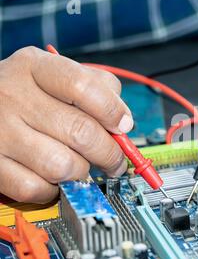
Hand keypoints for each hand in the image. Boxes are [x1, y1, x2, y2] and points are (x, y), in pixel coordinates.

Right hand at [0, 47, 132, 202]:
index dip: (112, 111)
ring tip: (81, 167)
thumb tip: (123, 119)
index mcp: (34, 67)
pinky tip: (53, 177)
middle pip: (81, 132)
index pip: (83, 86)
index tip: (124, 126)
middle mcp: (13, 96)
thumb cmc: (28, 93)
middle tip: (114, 161)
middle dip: (110, 153)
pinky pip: (35, 188)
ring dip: (82, 173)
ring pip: (63, 166)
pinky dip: (53, 190)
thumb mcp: (56, 74)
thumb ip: (96, 86)